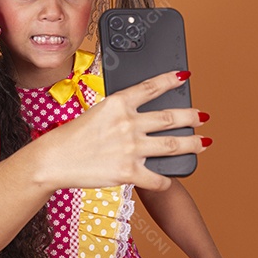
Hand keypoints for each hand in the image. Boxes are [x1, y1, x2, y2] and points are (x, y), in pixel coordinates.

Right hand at [36, 71, 208, 190]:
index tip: (185, 77)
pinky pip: (157, 179)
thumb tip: (138, 116)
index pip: (151, 87)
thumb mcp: (95, 113)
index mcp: (118, 104)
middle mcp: (128, 123)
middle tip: (202, 116)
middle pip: (169, 118)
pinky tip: (169, 180)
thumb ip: (119, 113)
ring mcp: (130, 148)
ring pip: (172, 146)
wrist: (53, 160)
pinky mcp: (128, 172)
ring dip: (192, 144)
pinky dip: (165, 181)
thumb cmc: (71, 137)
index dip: (171, 80)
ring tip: (203, 143)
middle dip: (191, 117)